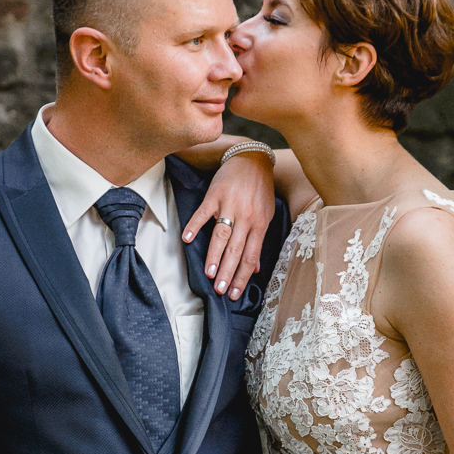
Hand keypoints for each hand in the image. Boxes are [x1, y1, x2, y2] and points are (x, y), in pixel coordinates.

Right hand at [182, 151, 275, 299]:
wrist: (252, 159)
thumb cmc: (259, 189)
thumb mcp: (265, 215)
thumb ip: (258, 241)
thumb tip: (255, 268)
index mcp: (259, 225)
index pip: (250, 256)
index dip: (243, 277)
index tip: (235, 294)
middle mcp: (246, 217)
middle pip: (236, 250)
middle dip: (228, 272)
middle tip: (220, 290)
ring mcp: (230, 205)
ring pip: (222, 235)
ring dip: (214, 256)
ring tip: (209, 274)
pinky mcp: (215, 195)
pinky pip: (203, 213)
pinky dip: (195, 226)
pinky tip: (187, 239)